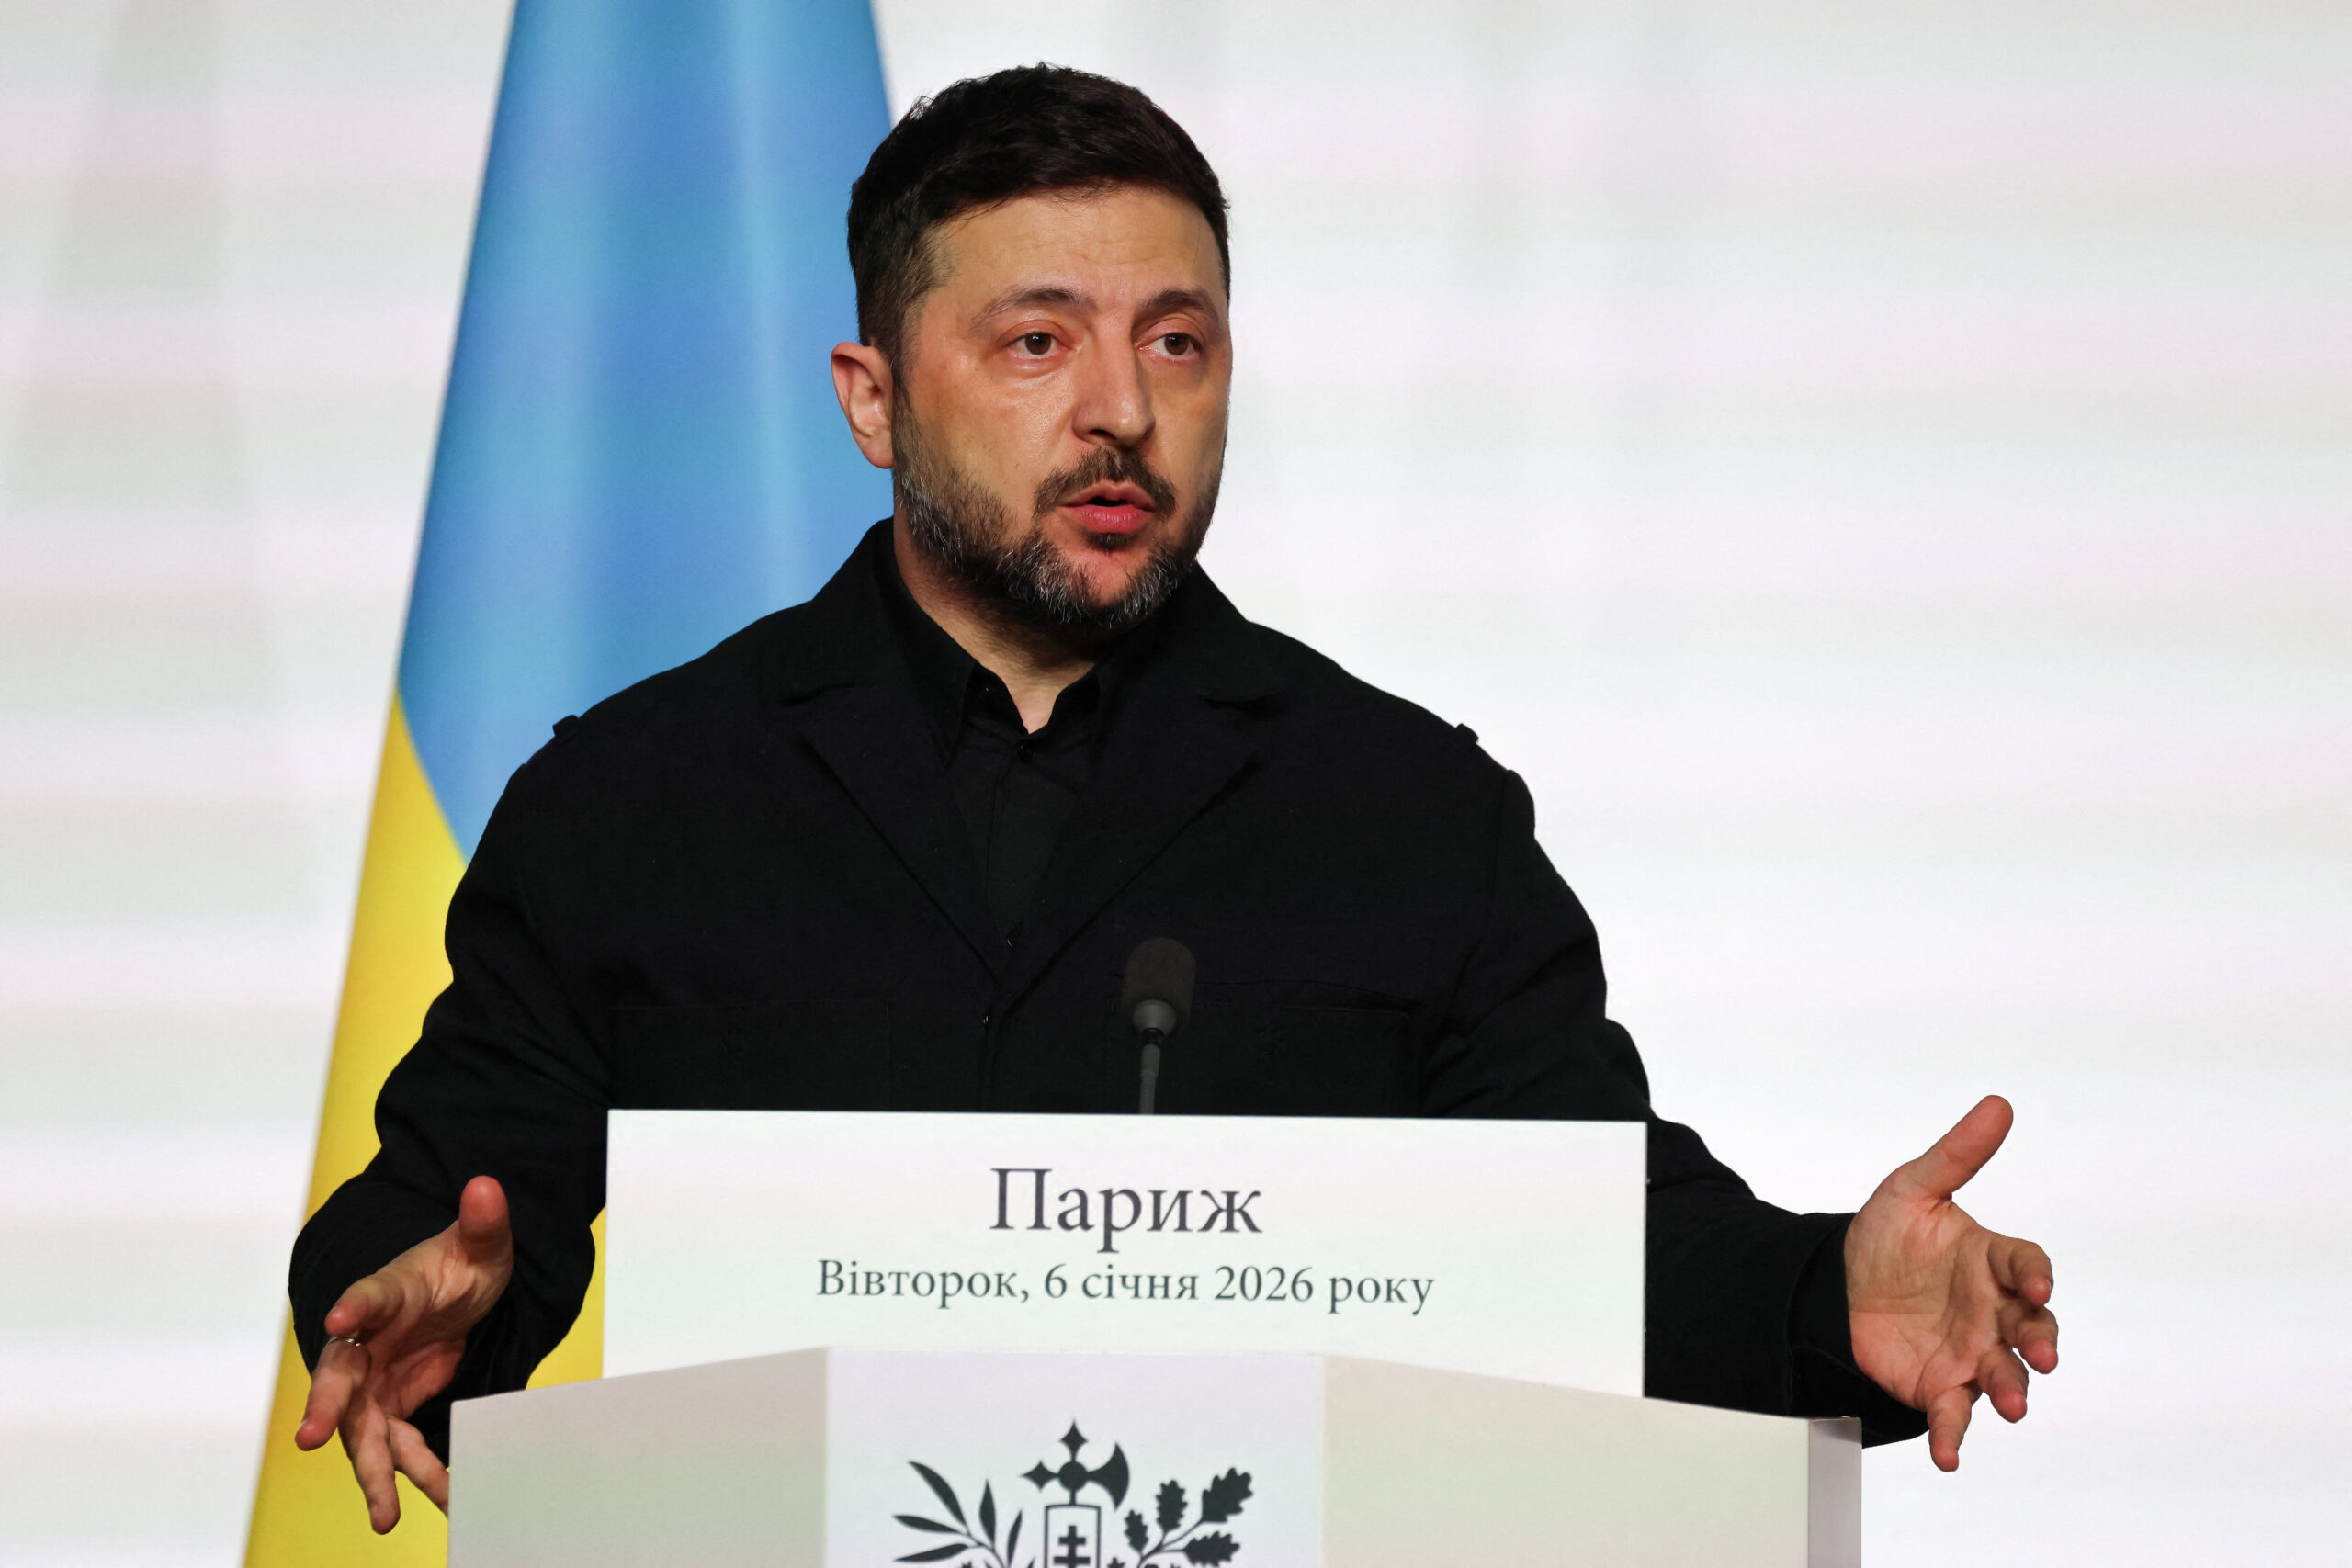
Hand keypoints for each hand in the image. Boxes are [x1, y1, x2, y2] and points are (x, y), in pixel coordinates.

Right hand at [293, 1174, 513, 1530]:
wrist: (458, 1298)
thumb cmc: (458, 1267)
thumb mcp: (481, 1246)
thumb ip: (483, 1222)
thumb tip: (486, 1185)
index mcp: (386, 1292)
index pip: (365, 1296)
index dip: (353, 1306)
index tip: (341, 1316)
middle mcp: (367, 1342)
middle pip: (339, 1377)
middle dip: (326, 1408)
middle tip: (311, 1437)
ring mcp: (375, 1382)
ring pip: (363, 1430)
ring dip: (373, 1471)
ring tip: (383, 1516)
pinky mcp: (392, 1410)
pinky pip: (401, 1448)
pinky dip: (420, 1476)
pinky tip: (446, 1500)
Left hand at [1845, 1095, 2058, 1470]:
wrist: (1836, 1286)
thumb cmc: (1887, 1237)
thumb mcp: (1913, 1189)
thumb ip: (1956, 1155)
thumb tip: (1998, 1104)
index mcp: (1990, 1260)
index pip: (2025, 1265)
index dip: (2035, 1273)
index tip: (2036, 1282)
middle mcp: (1991, 1311)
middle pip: (2030, 1328)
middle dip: (2039, 1342)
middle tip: (2041, 1355)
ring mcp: (1970, 1352)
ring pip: (2003, 1376)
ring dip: (2012, 1391)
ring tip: (2010, 1403)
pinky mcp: (1939, 1386)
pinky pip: (1953, 1417)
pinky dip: (1953, 1439)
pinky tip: (1948, 1458)